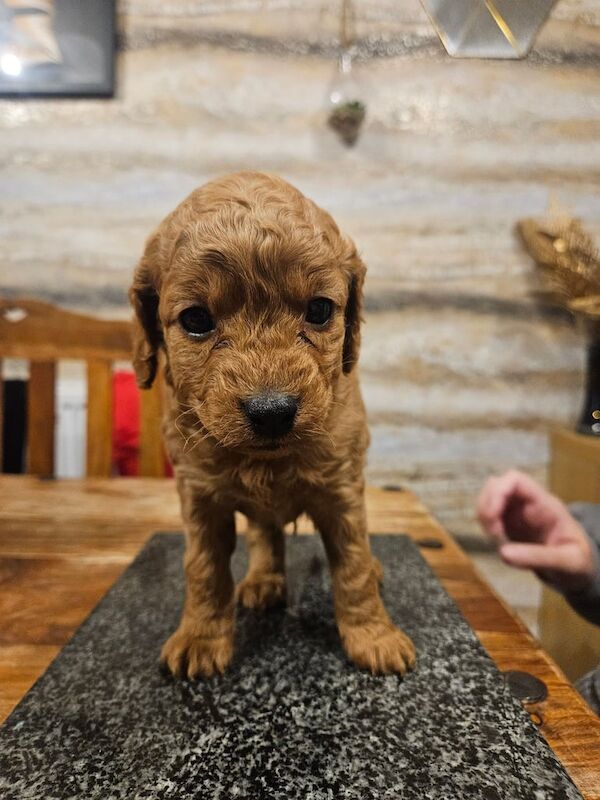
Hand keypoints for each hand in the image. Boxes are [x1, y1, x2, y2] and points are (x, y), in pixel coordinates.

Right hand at [477, 470, 595, 591]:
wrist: (577, 570)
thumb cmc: (578, 562)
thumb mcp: (567, 562)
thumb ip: (538, 558)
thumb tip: (502, 553)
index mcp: (545, 504)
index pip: (516, 480)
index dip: (497, 492)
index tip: (492, 519)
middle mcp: (528, 503)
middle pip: (497, 485)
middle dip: (487, 506)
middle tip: (493, 534)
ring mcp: (517, 512)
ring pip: (489, 497)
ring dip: (484, 516)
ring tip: (495, 540)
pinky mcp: (509, 523)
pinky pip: (489, 514)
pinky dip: (485, 525)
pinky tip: (496, 542)